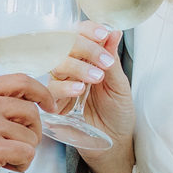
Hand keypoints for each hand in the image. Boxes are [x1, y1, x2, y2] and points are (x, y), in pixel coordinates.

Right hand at [0, 75, 59, 172]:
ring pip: (31, 136)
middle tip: (22, 144)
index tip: (50, 105)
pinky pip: (26, 153)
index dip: (42, 93)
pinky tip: (7, 166)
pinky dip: (22, 164)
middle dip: (34, 131)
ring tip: (6, 159)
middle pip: (31, 111)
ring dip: (25, 151)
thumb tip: (21, 109)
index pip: (21, 80)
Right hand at [49, 22, 135, 172]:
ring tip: (96, 78)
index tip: (103, 34)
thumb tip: (114, 31)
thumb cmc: (118, 113)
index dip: (88, 29)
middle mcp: (72, 67)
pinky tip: (79, 90)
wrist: (115, 142)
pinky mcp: (55, 103)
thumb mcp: (120, 84)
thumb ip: (112, 59)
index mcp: (88, 58)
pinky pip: (52, 89)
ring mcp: (62, 84)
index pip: (80, 33)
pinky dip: (65, 86)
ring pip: (57, 64)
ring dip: (76, 67)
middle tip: (104, 61)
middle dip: (84, 47)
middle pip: (65, 44)